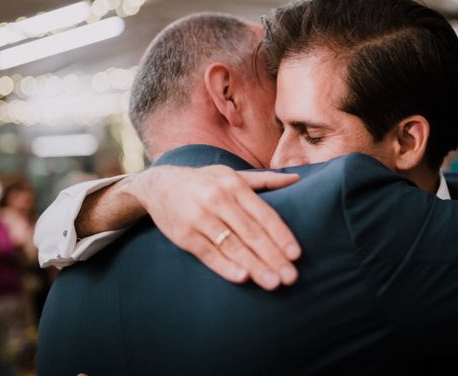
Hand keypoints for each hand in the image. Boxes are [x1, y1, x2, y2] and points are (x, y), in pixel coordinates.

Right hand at [125, 165, 301, 289]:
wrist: (159, 185)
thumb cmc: (204, 181)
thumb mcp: (232, 175)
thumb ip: (265, 180)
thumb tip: (298, 179)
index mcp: (233, 185)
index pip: (263, 214)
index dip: (281, 235)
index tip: (296, 254)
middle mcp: (217, 200)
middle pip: (251, 233)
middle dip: (273, 256)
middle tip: (291, 277)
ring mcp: (199, 218)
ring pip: (232, 246)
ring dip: (254, 266)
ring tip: (273, 283)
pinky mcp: (184, 235)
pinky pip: (209, 254)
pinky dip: (226, 266)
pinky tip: (243, 277)